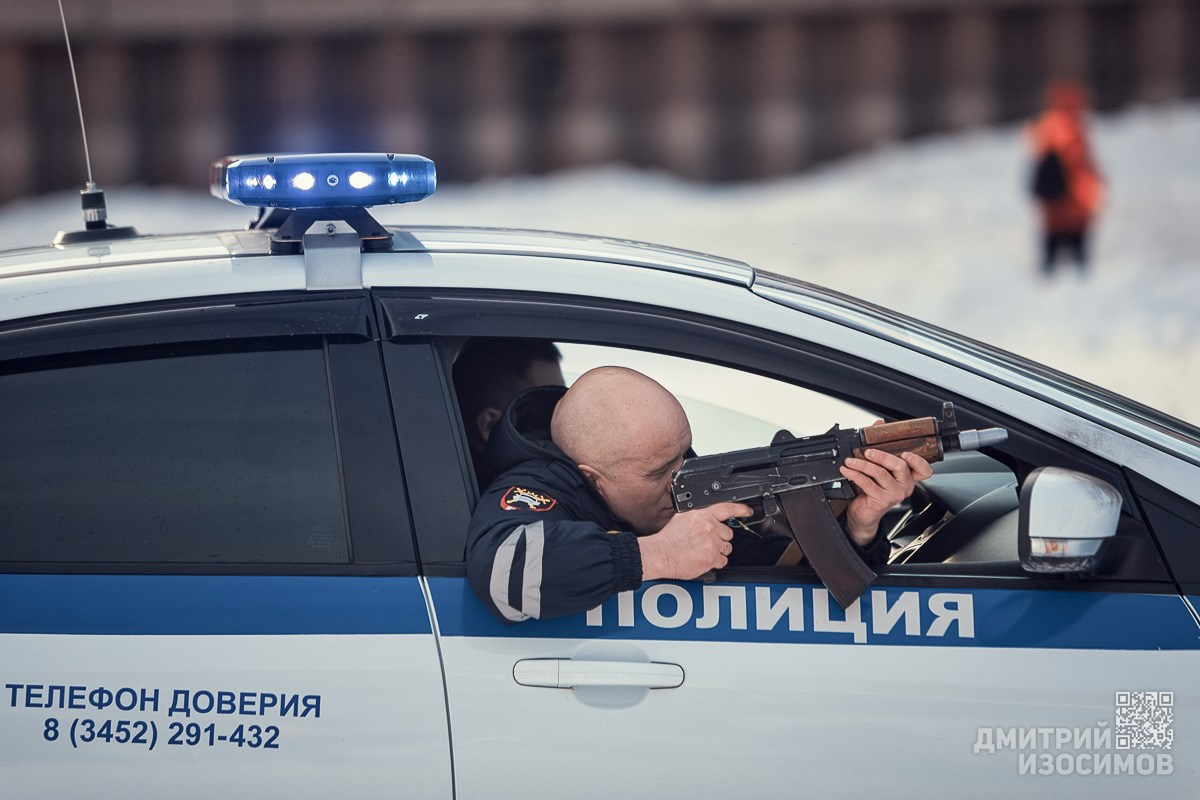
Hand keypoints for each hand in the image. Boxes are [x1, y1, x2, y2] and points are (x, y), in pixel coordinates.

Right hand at [638, 502, 752, 580]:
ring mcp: (711, 543)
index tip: (747, 511)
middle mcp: (709, 527)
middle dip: (720, 538)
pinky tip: (703, 559)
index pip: (726, 508)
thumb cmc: (668, 539)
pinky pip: (722, 561)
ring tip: (703, 551)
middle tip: (707, 542)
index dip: (740, 509)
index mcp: (701, 515)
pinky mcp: (711, 557)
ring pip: (726, 548)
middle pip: (728, 533)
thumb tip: (706, 519)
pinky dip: (715, 562)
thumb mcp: (682, 518)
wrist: (661, 554)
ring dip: (718, 550)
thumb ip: (698, 517)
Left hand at [840, 448, 932, 545]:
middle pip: (900, 466)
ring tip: (850, 461)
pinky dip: (854, 474)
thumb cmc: (874, 493)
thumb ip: (885, 464)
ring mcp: (894, 494)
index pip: (924, 471)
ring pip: (880, 473)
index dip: (918, 461)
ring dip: (862, 464)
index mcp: (908, 479)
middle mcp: (904, 487)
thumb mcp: (883, 477)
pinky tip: (847, 470)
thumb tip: (872, 443)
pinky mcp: (881, 500)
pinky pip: (867, 482)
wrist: (866, 515)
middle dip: (882, 456)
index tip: (906, 454)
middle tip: (867, 452)